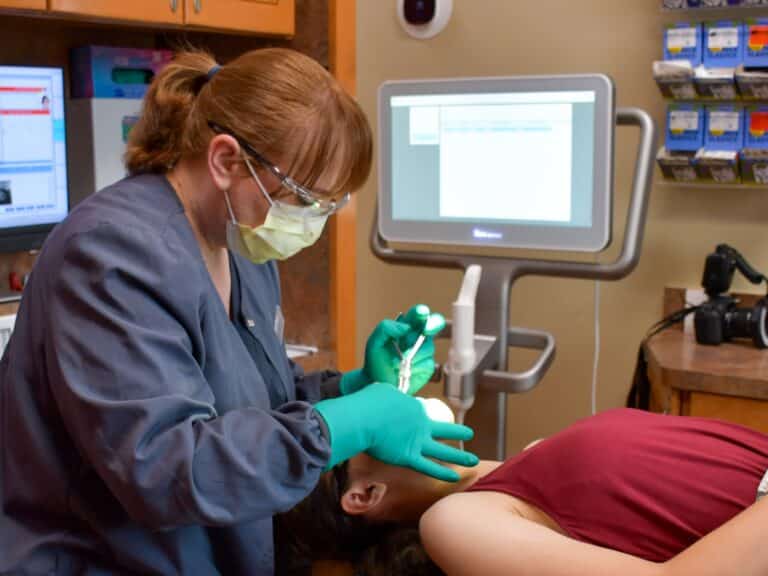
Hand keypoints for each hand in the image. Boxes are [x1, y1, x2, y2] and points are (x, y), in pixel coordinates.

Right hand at [314, 382, 477, 481]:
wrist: (362, 418)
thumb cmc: (368, 404)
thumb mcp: (383, 391)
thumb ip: (391, 396)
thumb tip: (389, 397)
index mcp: (415, 407)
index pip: (421, 412)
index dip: (417, 417)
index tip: (409, 420)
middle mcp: (421, 424)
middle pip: (443, 429)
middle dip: (458, 432)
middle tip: (469, 433)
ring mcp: (417, 442)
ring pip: (443, 451)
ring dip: (460, 456)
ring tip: (474, 459)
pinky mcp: (409, 457)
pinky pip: (429, 467)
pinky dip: (442, 473)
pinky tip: (454, 477)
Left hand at [341, 304, 444, 395]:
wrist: (377, 384)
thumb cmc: (375, 361)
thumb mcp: (374, 342)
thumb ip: (386, 328)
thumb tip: (406, 327)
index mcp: (406, 327)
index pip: (417, 315)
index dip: (421, 312)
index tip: (421, 312)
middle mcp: (418, 337)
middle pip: (435, 323)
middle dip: (433, 324)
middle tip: (426, 329)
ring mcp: (424, 352)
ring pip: (428, 347)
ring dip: (413, 354)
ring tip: (397, 362)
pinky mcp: (427, 367)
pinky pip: (428, 363)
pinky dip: (415, 367)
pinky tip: (404, 371)